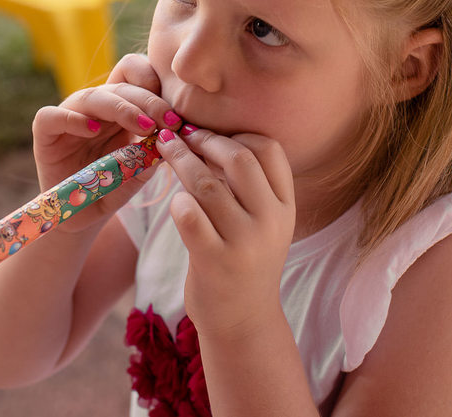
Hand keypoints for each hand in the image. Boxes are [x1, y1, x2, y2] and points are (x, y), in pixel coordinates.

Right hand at [30, 54, 179, 233]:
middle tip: (169, 122)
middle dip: (149, 101)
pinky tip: (92, 130)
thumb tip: (175, 136)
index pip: (134, 72)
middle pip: (121, 85)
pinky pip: (51, 115)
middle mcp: (94, 106)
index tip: (176, 114)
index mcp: (119, 106)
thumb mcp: (140, 170)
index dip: (154, 82)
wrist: (79, 215)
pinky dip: (72, 118)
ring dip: (122, 108)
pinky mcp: (44, 132)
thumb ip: (154, 153)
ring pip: (92, 96)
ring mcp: (69, 116)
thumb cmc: (111, 188)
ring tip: (144, 126)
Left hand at [156, 128, 295, 338]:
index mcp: (285, 206)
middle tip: (183, 134)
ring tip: (166, 150)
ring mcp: (243, 242)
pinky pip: (188, 214)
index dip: (237, 132)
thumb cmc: (245, 259)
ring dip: (181, 160)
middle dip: (205, 140)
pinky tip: (174, 201)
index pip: (269, 149)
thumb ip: (249, 184)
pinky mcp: (214, 261)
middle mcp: (270, 221)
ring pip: (207, 184)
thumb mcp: (264, 221)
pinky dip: (176, 201)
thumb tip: (208, 134)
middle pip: (239, 159)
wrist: (242, 319)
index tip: (212, 131)